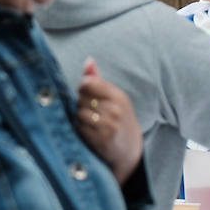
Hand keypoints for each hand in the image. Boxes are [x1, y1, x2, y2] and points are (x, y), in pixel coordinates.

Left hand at [76, 58, 143, 183]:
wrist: (130, 149)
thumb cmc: (118, 120)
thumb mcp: (114, 99)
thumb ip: (98, 80)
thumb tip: (88, 60)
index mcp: (118, 95)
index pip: (88, 83)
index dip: (82, 88)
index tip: (86, 94)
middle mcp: (115, 108)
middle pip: (81, 98)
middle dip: (81, 104)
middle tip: (90, 112)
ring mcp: (110, 123)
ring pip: (79, 112)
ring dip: (80, 118)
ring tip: (90, 122)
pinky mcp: (102, 137)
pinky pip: (80, 127)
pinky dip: (81, 129)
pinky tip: (90, 132)